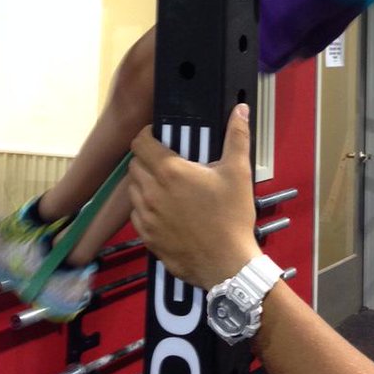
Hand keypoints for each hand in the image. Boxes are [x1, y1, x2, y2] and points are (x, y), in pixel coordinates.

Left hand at [129, 104, 261, 289]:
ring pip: (133, 190)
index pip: (140, 142)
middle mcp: (151, 192)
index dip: (147, 134)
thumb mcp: (238, 172)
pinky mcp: (146, 238)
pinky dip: (145, 207)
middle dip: (147, 158)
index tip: (159, 136)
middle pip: (135, 164)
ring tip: (166, 185)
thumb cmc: (232, 216)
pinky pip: (136, 214)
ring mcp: (146, 217)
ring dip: (144, 182)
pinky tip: (164, 210)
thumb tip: (240, 109)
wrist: (226, 264)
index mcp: (170, 171)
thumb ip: (237, 137)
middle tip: (167, 160)